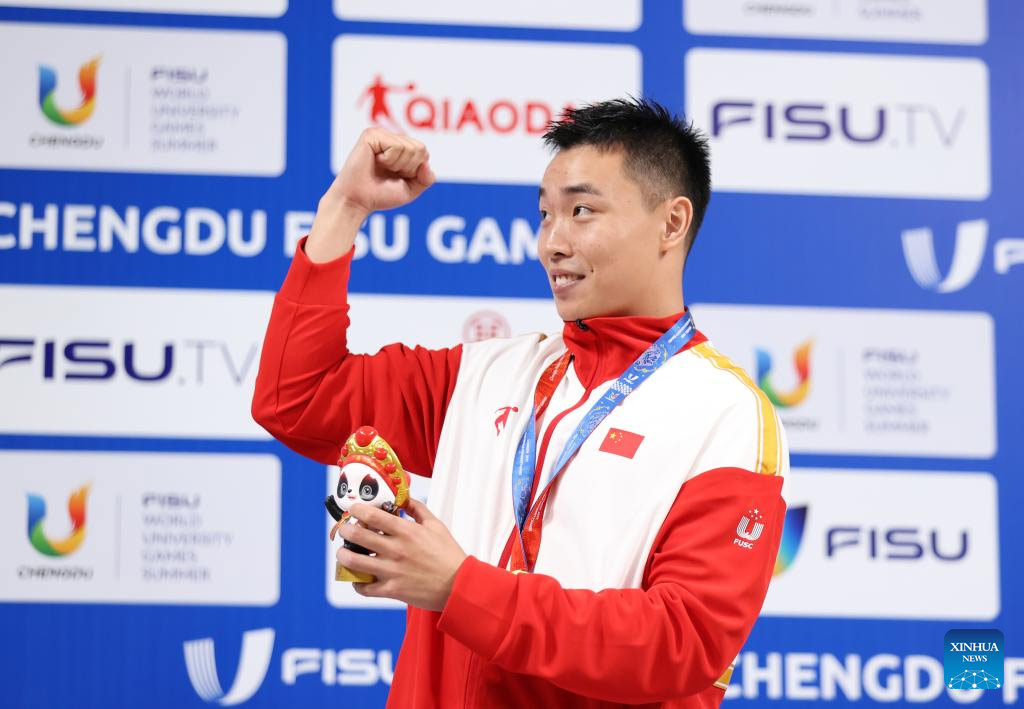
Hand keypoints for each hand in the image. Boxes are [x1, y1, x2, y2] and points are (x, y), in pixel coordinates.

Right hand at [306, 128, 434, 262]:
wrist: (357, 201)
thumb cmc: (380, 195)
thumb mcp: (411, 190)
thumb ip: (426, 179)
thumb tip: (426, 163)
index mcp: (400, 148)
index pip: (423, 153)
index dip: (414, 171)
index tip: (397, 177)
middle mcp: (391, 138)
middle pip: (419, 148)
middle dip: (408, 168)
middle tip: (389, 173)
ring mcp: (380, 134)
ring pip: (409, 148)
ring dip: (397, 165)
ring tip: (381, 168)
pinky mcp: (371, 135)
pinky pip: (396, 146)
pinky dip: (389, 160)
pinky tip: (375, 162)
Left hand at [336, 498, 466, 610]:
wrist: (458, 585)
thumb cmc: (448, 555)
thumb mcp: (436, 526)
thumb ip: (418, 510)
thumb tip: (404, 499)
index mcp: (406, 531)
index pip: (372, 515)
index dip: (356, 510)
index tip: (353, 510)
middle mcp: (396, 549)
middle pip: (358, 536)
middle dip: (345, 531)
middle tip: (344, 530)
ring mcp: (392, 571)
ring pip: (355, 562)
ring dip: (343, 556)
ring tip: (343, 553)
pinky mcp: (392, 590)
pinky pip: (364, 588)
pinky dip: (357, 582)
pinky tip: (358, 577)